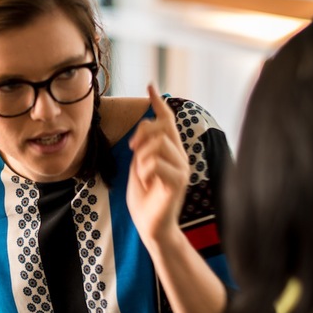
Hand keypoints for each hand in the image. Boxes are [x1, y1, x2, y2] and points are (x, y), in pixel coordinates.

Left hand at [127, 84, 190, 252]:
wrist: (151, 226)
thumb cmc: (144, 198)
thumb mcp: (139, 166)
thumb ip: (143, 146)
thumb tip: (145, 124)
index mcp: (172, 151)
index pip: (168, 120)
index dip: (158, 103)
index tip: (150, 85)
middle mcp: (181, 156)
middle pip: (161, 127)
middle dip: (141, 134)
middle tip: (131, 149)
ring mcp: (181, 169)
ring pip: (157, 145)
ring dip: (141, 157)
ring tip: (142, 173)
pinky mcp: (178, 183)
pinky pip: (156, 164)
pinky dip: (144, 171)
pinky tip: (146, 182)